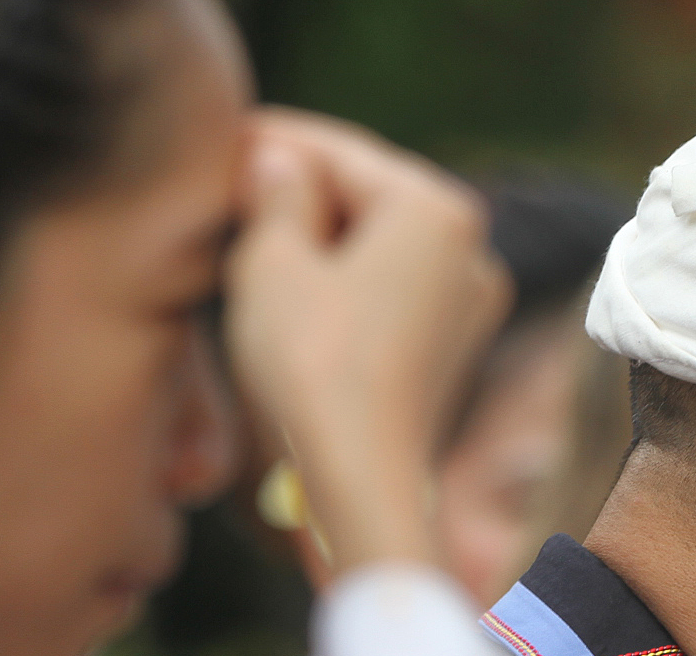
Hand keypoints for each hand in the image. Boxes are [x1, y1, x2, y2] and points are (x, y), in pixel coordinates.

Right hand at [224, 108, 509, 573]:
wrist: (361, 479)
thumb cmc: (313, 365)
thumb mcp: (272, 263)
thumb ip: (276, 196)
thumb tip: (277, 161)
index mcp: (437, 208)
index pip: (339, 153)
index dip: (274, 143)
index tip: (224, 136)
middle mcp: (471, 249)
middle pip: (368, 195)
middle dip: (301, 190)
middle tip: (231, 185)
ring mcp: (469, 303)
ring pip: (379, 246)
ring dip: (320, 238)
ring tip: (254, 237)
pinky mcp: (452, 348)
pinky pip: (390, 291)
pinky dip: (344, 282)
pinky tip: (296, 290)